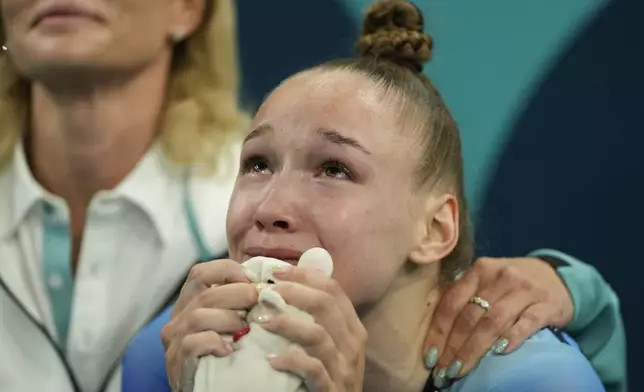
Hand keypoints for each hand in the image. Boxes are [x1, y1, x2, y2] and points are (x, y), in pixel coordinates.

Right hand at [161, 260, 256, 390]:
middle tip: (259, 301)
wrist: (207, 388)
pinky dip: (215, 342)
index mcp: (188, 302)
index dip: (227, 271)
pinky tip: (230, 350)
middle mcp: (177, 317)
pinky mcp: (177, 360)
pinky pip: (194, 342)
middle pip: (206, 294)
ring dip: (230, 319)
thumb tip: (264, 282)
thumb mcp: (225, 321)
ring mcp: (174, 339)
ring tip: (245, 330)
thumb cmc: (221, 351)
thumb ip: (236, 301)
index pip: (200, 273)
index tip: (252, 279)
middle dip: (239, 294)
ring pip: (199, 315)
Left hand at [262, 265, 367, 391]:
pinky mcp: (332, 389)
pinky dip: (291, 361)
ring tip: (262, 322)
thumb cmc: (329, 375)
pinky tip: (271, 361)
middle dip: (293, 292)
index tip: (276, 271)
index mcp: (353, 327)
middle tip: (264, 292)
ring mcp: (344, 368)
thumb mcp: (330, 344)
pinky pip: (312, 369)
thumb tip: (286, 286)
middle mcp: (353, 344)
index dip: (305, 276)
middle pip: (325, 305)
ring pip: (318, 334)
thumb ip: (316, 319)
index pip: (334, 289)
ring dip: (287, 324)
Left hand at [423, 257, 573, 386]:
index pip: (451, 303)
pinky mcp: (546, 305)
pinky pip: (526, 323)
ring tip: (461, 370)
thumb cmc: (512, 285)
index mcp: (479, 270)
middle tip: (444, 370)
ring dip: (474, 349)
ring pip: (493, 322)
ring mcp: (524, 290)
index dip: (438, 332)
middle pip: (470, 316)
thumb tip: (436, 333)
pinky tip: (500, 353)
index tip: (430, 357)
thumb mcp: (487, 281)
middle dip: (453, 347)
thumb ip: (464, 296)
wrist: (557, 277)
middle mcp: (500, 277)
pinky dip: (512, 338)